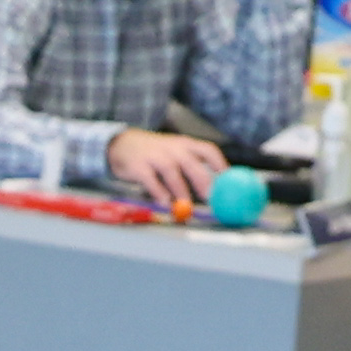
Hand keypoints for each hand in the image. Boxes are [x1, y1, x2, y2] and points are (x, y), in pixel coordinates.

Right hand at [106, 129, 226, 211]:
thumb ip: (193, 167)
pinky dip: (158, 191)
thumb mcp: (176, 153)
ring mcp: (154, 155)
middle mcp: (172, 147)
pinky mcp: (138, 165)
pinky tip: (164, 202)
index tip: (228, 182)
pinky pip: (150, 179)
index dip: (220, 165)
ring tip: (186, 206)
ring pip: (171, 170)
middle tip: (210, 197)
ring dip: (180, 190)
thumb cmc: (155, 154)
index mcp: (185, 144)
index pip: (208, 150)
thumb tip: (215, 190)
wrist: (122, 144)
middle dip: (202, 180)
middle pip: (191, 162)